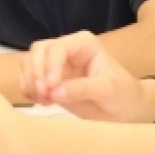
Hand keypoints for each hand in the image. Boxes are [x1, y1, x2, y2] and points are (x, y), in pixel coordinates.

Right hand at [20, 31, 154, 122]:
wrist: (126, 110)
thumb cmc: (123, 94)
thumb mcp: (107, 90)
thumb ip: (81, 89)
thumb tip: (54, 92)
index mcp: (82, 44)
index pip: (57, 48)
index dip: (50, 66)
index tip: (50, 88)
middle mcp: (66, 50)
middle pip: (38, 51)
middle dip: (35, 72)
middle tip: (42, 95)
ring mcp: (56, 65)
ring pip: (30, 63)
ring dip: (30, 81)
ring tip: (42, 101)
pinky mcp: (50, 80)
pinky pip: (29, 78)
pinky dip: (28, 89)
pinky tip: (38, 101)